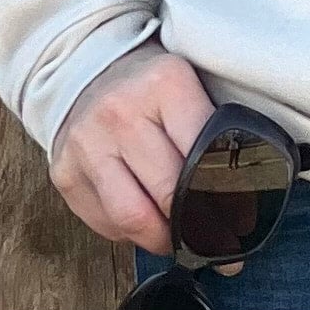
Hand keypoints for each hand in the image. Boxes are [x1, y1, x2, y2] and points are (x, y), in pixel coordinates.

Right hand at [48, 35, 243, 274]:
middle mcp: (120, 112)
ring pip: (131, 217)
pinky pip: (104, 223)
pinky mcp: (64, 173)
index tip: (240, 219)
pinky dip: (129, 232)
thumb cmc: (151, 84)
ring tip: (180, 239)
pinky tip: (145, 221)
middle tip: (217, 240)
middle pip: (167, 191)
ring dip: (161, 239)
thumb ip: (211, 126)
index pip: (202, 153)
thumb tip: (245, 187)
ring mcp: (86, 144)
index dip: (225, 193)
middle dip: (196, 225)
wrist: (89, 68)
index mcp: (165, 82)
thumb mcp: (189, 83)